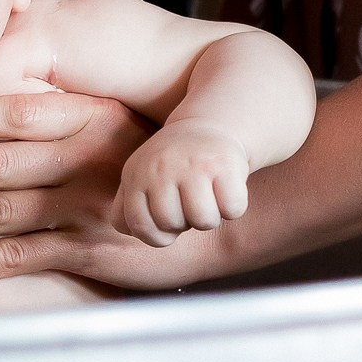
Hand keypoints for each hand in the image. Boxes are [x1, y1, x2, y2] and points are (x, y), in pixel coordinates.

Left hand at [0, 90, 186, 286]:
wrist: (200, 217)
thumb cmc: (140, 160)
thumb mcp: (111, 119)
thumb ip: (60, 106)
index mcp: (91, 118)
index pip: (17, 114)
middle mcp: (87, 161)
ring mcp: (88, 209)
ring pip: (0, 212)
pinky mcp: (90, 252)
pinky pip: (23, 257)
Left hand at [112, 118, 249, 246]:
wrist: (209, 126)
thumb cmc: (172, 165)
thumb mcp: (140, 177)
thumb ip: (128, 208)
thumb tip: (133, 232)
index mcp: (135, 174)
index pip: (137, 225)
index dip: (155, 235)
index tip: (166, 223)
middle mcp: (160, 167)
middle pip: (171, 224)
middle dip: (183, 223)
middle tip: (189, 202)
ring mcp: (192, 165)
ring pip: (203, 221)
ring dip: (209, 218)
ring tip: (207, 198)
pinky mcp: (225, 164)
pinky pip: (232, 210)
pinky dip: (233, 208)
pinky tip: (225, 191)